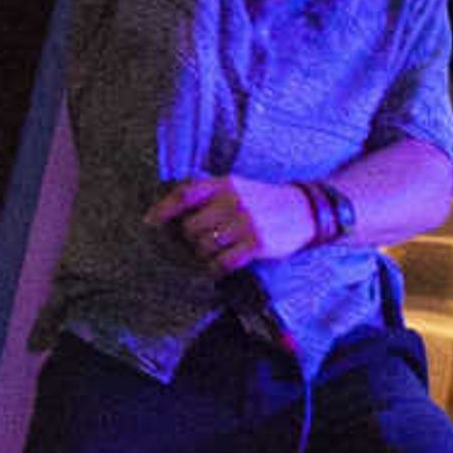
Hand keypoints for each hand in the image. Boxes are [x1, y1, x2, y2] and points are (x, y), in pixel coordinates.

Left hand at [147, 173, 315, 276]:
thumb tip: (168, 209)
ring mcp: (246, 223)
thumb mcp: (237, 187)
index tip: (149, 222)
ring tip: (214, 253)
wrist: (304, 209)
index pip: (185, 194)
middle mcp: (234, 201)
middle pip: (191, 227)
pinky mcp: (258, 243)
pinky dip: (216, 268)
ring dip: (204, 255)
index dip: (163, 209)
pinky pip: (224, 262)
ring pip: (204, 246)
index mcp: (225, 184)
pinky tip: (219, 267)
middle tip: (200, 242)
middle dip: (191, 239)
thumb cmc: (262, 200)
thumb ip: (208, 194)